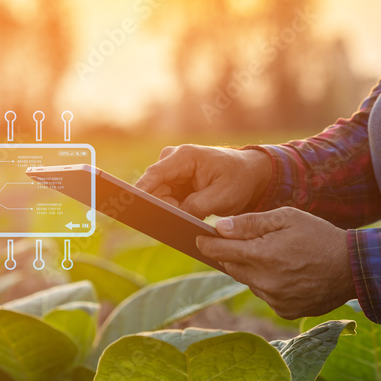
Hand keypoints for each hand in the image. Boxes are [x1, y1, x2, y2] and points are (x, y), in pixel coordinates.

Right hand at [135, 145, 272, 217]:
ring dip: (172, 210)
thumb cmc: (238, 180)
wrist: (250, 175)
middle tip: (178, 223)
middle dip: (163, 208)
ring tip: (194, 215)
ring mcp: (173, 171)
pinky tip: (190, 215)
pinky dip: (176, 210)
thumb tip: (175, 216)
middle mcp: (173, 160)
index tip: (130, 206)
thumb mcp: (222, 196)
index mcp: (184, 156)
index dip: (140, 191)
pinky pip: (167, 200)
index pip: (155, 175)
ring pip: (160, 198)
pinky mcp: (175, 182)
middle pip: (155, 190)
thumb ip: (196, 206)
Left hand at [196, 207, 355, 319]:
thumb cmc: (319, 236)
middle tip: (238, 243)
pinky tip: (287, 273)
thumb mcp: (286, 218)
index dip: (207, 244)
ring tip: (274, 257)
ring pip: (249, 282)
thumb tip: (219, 227)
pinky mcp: (284, 311)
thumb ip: (250, 223)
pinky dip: (269, 284)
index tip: (199, 239)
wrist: (353, 268)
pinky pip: (266, 296)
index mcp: (262, 255)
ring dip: (253, 270)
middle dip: (231, 255)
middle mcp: (264, 282)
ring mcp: (274, 300)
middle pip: (232, 268)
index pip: (220, 251)